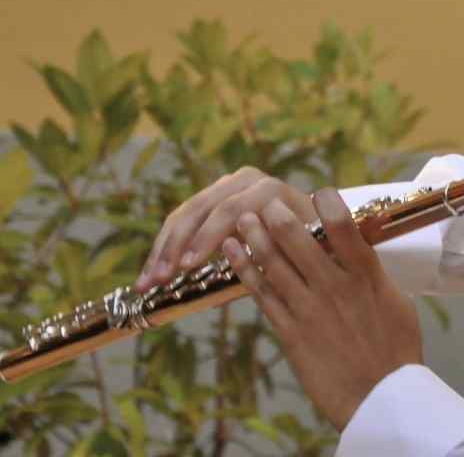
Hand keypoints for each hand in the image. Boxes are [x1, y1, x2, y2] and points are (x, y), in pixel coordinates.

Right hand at [135, 166, 310, 291]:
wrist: (317, 226)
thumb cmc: (315, 245)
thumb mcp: (304, 253)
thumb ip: (276, 258)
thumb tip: (240, 269)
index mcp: (269, 190)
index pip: (230, 210)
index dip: (207, 238)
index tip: (189, 268)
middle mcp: (244, 181)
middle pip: (200, 209)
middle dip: (175, 247)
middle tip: (157, 280)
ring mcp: (225, 186)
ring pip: (185, 214)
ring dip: (162, 250)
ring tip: (146, 283)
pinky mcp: (211, 198)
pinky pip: (182, 219)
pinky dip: (165, 247)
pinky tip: (152, 272)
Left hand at [222, 188, 422, 429]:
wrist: (381, 398)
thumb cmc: (395, 352)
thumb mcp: (396, 304)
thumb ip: (374, 276)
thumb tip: (362, 254)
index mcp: (367, 277)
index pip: (344, 228)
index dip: (328, 204)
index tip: (317, 193)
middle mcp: (336, 286)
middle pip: (299, 240)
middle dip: (277, 216)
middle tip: (265, 202)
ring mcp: (310, 309)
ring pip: (274, 263)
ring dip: (254, 237)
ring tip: (240, 219)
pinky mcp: (291, 333)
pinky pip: (262, 295)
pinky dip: (245, 271)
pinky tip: (232, 255)